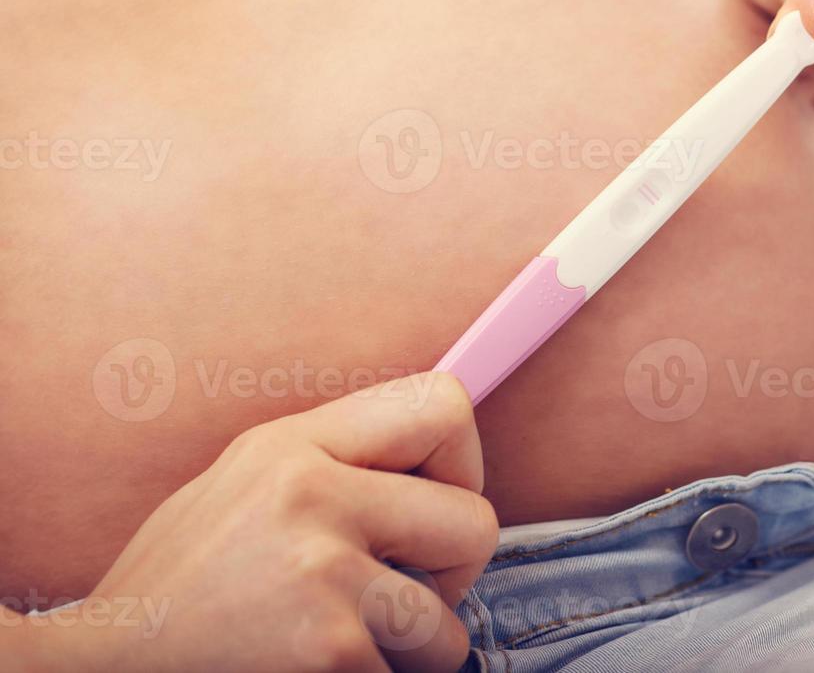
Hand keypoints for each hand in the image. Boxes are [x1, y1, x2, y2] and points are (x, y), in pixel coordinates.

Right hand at [24, 373, 497, 672]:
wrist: (99, 671)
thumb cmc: (182, 589)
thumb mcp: (245, 484)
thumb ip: (337, 463)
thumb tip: (438, 456)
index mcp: (294, 445)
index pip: (444, 405)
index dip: (463, 464)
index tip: (436, 507)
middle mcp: (313, 496)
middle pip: (477, 522)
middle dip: (453, 572)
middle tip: (398, 594)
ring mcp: (322, 576)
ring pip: (447, 625)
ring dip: (409, 649)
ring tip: (338, 640)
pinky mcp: (330, 651)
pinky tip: (307, 665)